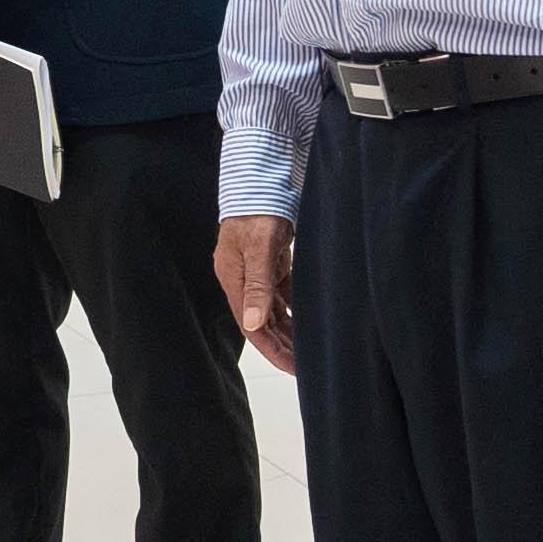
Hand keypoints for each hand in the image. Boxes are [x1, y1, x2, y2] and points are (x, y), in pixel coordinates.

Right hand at [217, 214, 297, 375]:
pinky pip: (283, 292)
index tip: (291, 367)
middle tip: (305, 366)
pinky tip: (308, 319)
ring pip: (274, 309)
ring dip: (289, 329)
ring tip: (309, 349)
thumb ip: (257, 285)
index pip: (250, 325)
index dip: (270, 348)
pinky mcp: (271, 260)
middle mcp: (242, 278)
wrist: (263, 174)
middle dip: (282, 345)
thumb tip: (253, 323)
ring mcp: (257, 269)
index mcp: (233, 278)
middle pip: (262, 321)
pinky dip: (294, 307)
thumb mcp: (259, 247)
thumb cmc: (258, 206)